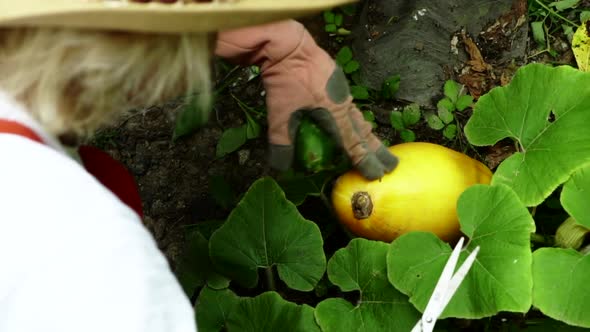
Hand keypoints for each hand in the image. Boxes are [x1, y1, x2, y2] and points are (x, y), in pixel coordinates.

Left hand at [215, 20, 397, 179]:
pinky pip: (349, 103)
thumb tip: (281, 168)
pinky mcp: (334, 79)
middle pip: (363, 131)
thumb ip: (281, 142)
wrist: (288, 43)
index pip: (354, 144)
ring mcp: (341, 89)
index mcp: (335, 114)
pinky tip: (348, 118)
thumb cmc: (286, 79)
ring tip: (372, 144)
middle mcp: (344, 103)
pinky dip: (353, 116)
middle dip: (376, 150)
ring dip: (365, 132)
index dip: (365, 161)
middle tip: (390, 164)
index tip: (377, 174)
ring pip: (357, 116)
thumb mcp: (279, 114)